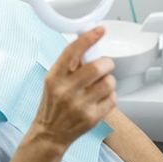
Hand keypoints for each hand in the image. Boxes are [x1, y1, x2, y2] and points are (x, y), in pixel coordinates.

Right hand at [32, 27, 115, 149]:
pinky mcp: (92, 117)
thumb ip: (69, 64)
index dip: (88, 38)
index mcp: (54, 76)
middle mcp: (66, 89)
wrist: (50, 132)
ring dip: (109, 80)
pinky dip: (110, 96)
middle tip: (105, 65)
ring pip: (108, 82)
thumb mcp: (53, 80)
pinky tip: (100, 98)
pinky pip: (112, 98)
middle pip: (97, 66)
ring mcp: (79, 104)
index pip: (72, 51)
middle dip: (106, 63)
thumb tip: (87, 43)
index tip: (99, 30)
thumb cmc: (53, 103)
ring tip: (101, 84)